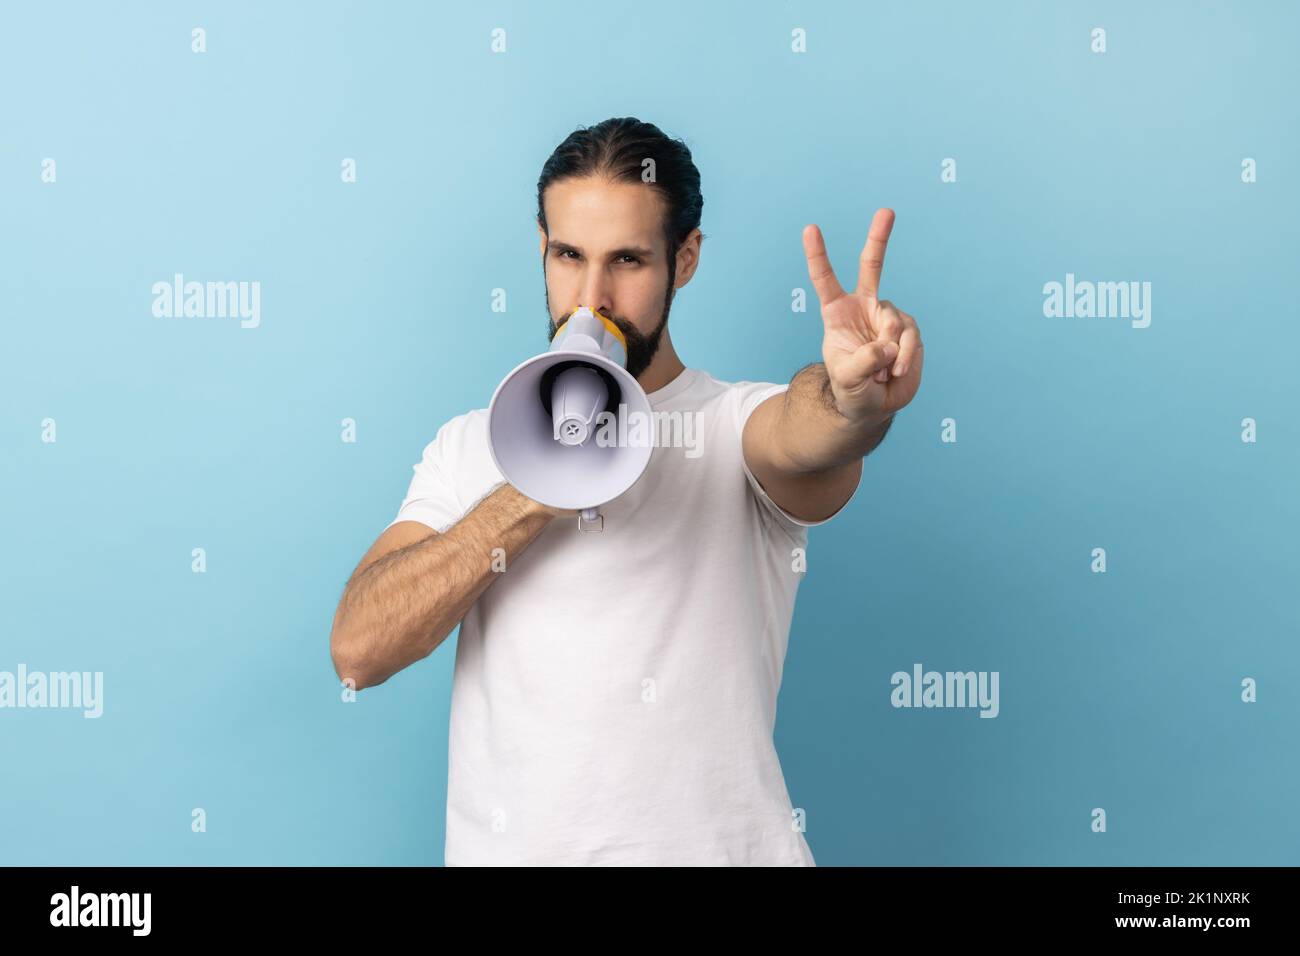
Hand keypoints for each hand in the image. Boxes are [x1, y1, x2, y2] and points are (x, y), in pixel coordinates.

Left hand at [803, 208, 923, 423]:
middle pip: (872, 267)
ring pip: (893, 322)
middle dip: (879, 238)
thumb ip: (864, 360)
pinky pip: (910, 339)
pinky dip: (904, 358)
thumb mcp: (847, 379)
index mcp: (837, 313)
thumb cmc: (851, 389)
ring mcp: (888, 317)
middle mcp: (864, 307)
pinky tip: (896, 372)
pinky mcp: (909, 331)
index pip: (825, 279)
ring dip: (889, 352)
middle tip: (887, 211)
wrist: (873, 405)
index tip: (810, 228)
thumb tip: (889, 344)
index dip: (818, 255)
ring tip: (882, 373)